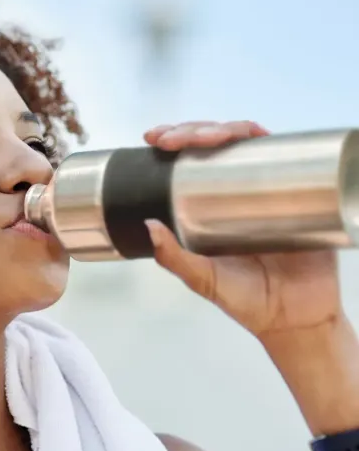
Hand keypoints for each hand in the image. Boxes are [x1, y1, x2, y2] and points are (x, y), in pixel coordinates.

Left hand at [142, 121, 343, 339]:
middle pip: (216, 144)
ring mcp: (270, 190)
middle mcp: (239, 193)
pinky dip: (270, 141)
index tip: (154, 138)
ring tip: (205, 138)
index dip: (175, 142)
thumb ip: (174, 259)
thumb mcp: (202, 279)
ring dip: (225, 130)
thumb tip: (148, 226)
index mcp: (210, 207)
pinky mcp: (302, 194)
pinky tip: (252, 137)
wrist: (296, 321)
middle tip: (170, 139)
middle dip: (191, 131)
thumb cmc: (248, 301)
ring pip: (248, 144)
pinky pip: (289, 159)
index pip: (190, 162)